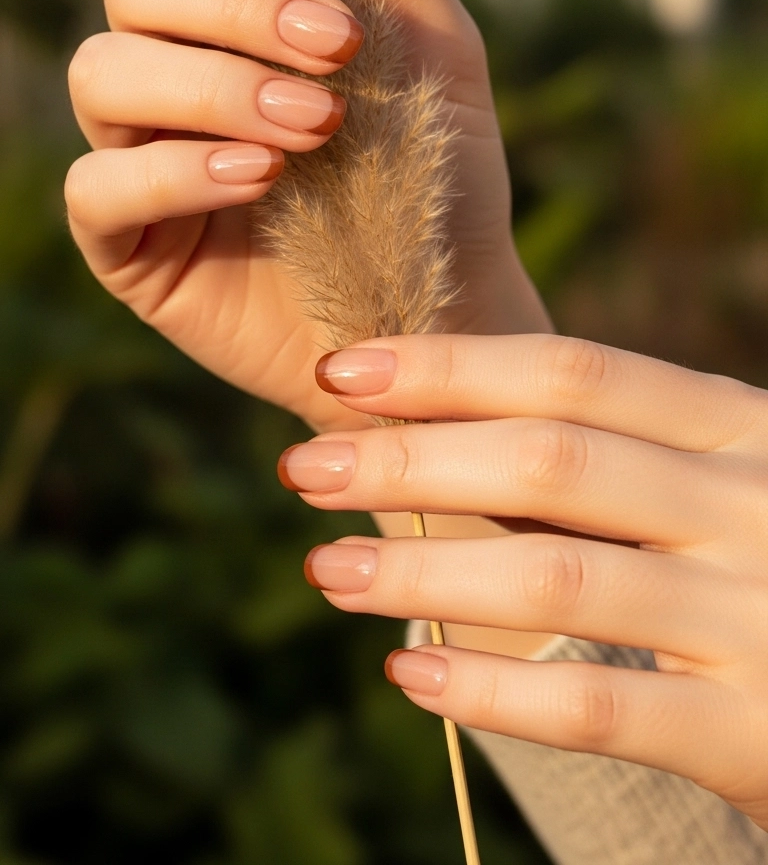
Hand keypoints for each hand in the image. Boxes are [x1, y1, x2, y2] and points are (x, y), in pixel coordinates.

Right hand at [66, 0, 547, 432]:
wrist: (446, 304)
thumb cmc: (435, 167)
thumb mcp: (435, 40)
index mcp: (232, 0)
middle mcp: (171, 62)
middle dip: (235, 4)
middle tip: (337, 50)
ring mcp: (139, 150)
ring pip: (102, 72)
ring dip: (213, 85)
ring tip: (314, 124)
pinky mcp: (128, 240)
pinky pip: (96, 186)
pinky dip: (176, 171)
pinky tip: (259, 180)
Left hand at [283, 332, 767, 828]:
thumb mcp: (722, 487)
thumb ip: (617, 460)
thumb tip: (438, 429)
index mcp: (739, 429)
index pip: (574, 373)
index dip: (449, 367)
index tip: (342, 371)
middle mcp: (753, 505)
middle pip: (550, 460)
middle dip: (411, 459)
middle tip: (305, 467)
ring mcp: (760, 618)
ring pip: (558, 578)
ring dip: (424, 570)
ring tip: (327, 568)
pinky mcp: (759, 734)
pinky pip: (604, 711)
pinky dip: (496, 693)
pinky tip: (412, 678)